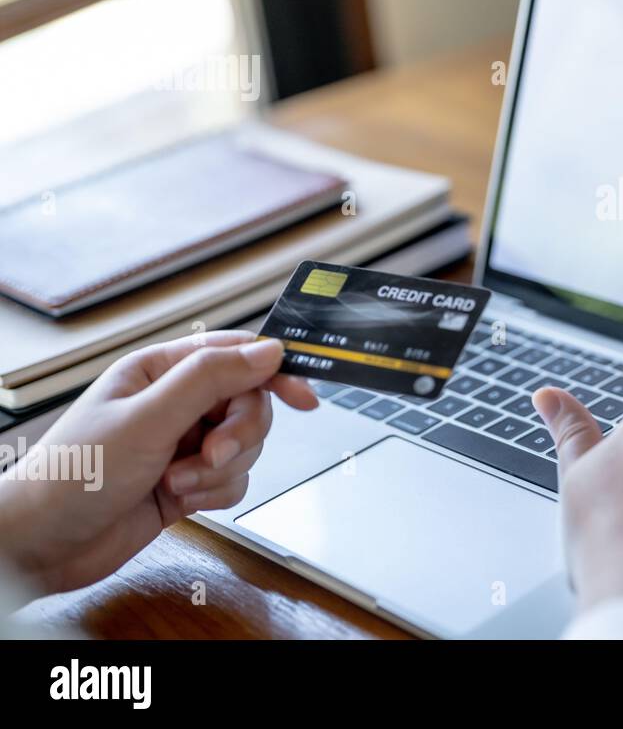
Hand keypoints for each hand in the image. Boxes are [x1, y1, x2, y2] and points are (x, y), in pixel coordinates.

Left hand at [0, 331, 315, 594]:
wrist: (43, 546)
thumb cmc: (74, 475)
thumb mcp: (148, 419)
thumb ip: (210, 380)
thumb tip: (268, 351)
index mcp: (160, 370)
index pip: (235, 355)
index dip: (274, 372)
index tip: (305, 396)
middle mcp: (174, 403)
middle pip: (248, 404)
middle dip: (238, 435)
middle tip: (212, 455)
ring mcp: (182, 443)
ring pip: (245, 445)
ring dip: (220, 470)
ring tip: (178, 482)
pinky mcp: (187, 481)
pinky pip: (233, 479)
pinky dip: (215, 492)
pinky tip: (180, 500)